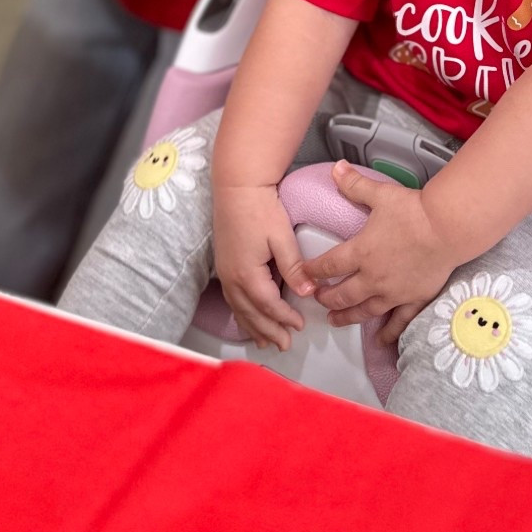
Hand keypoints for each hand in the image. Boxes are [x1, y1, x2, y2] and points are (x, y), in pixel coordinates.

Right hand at [213, 185, 313, 352]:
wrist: (237, 186)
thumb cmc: (260, 208)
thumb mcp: (282, 237)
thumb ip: (294, 267)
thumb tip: (307, 293)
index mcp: (247, 273)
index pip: (268, 305)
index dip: (284, 318)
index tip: (300, 325)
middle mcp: (232, 278)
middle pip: (251, 313)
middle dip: (269, 331)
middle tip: (285, 345)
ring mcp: (225, 273)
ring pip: (239, 309)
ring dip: (253, 327)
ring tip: (265, 343)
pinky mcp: (223, 265)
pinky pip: (232, 299)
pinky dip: (242, 313)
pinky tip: (248, 318)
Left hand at [299, 165, 456, 337]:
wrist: (447, 228)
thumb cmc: (413, 211)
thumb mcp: (381, 194)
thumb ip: (355, 184)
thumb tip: (336, 168)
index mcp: (360, 252)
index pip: (328, 266)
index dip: (312, 271)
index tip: (303, 275)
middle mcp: (372, 277)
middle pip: (341, 293)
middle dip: (326, 297)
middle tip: (318, 299)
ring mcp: (393, 292)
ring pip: (363, 310)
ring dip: (346, 317)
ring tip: (335, 320)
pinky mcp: (414, 299)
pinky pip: (398, 321)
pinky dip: (388, 332)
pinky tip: (381, 340)